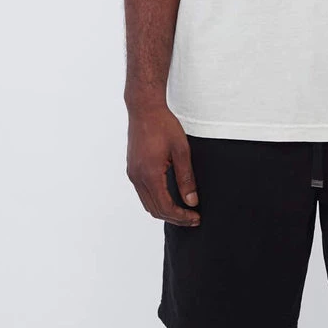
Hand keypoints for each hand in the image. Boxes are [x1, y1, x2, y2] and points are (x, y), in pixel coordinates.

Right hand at [126, 103, 200, 226]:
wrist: (144, 109)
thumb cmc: (164, 125)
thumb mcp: (181, 150)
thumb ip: (186, 178)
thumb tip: (192, 201)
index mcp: (150, 174)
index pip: (165, 207)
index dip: (181, 217)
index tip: (195, 218)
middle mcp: (138, 177)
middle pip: (155, 210)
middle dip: (174, 218)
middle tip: (192, 219)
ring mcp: (133, 174)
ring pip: (147, 203)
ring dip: (164, 211)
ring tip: (183, 211)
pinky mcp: (132, 169)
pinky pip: (143, 193)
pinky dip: (156, 201)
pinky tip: (169, 197)